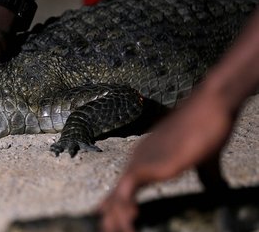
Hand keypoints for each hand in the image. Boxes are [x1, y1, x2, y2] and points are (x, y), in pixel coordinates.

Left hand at [99, 87, 235, 231]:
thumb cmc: (207, 126)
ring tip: (118, 231)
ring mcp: (144, 158)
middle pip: (116, 190)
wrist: (212, 104)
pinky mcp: (155, 161)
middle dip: (111, 213)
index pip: (124, 184)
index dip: (114, 202)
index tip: (108, 218)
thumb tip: (215, 190)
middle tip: (108, 231)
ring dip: (117, 213)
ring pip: (120, 191)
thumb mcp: (203, 159)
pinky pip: (131, 184)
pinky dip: (126, 201)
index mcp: (146, 156)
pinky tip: (131, 215)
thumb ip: (204, 176)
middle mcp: (139, 157)